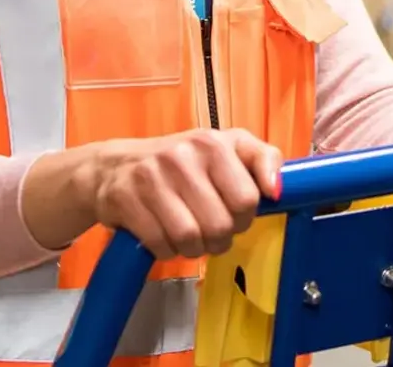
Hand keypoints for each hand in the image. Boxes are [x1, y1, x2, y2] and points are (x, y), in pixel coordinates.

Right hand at [89, 128, 281, 260]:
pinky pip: (160, 245)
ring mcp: (150, 176)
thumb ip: (262, 160)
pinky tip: (164, 236)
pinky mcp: (124, 198)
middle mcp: (181, 155)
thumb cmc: (181, 163)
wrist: (114, 166)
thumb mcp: (226, 149)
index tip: (233, 213)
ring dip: (193, 249)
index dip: (244, 217)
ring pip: (190, 239)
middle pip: (220, 225)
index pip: (247, 199)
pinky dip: (166, 250)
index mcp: (212, 142)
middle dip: (219, 238)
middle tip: (209, 229)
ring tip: (188, 236)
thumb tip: (278, 190)